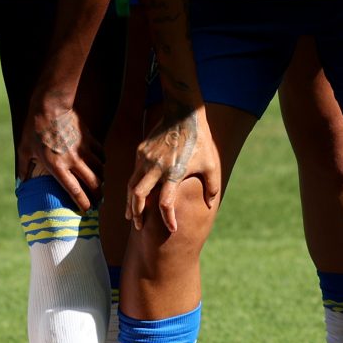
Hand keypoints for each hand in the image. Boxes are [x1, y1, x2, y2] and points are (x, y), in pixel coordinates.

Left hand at [18, 94, 96, 210]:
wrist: (50, 106)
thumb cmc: (34, 129)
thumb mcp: (24, 150)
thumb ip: (24, 168)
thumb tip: (20, 184)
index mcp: (57, 167)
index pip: (74, 191)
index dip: (83, 203)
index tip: (87, 210)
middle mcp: (73, 161)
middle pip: (93, 184)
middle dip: (98, 196)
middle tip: (98, 202)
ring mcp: (84, 150)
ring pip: (100, 170)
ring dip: (101, 180)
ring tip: (100, 186)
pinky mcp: (90, 139)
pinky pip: (101, 155)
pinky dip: (102, 163)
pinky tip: (99, 166)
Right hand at [129, 101, 218, 233]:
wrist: (183, 113)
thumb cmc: (201, 140)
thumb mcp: (211, 164)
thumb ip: (212, 186)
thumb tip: (210, 204)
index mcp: (174, 173)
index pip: (166, 203)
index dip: (168, 219)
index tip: (172, 229)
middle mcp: (157, 168)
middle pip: (139, 196)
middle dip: (137, 214)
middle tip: (138, 226)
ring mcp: (146, 159)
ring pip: (131, 185)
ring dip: (130, 202)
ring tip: (130, 215)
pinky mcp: (141, 151)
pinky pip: (135, 171)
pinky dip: (134, 184)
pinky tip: (136, 193)